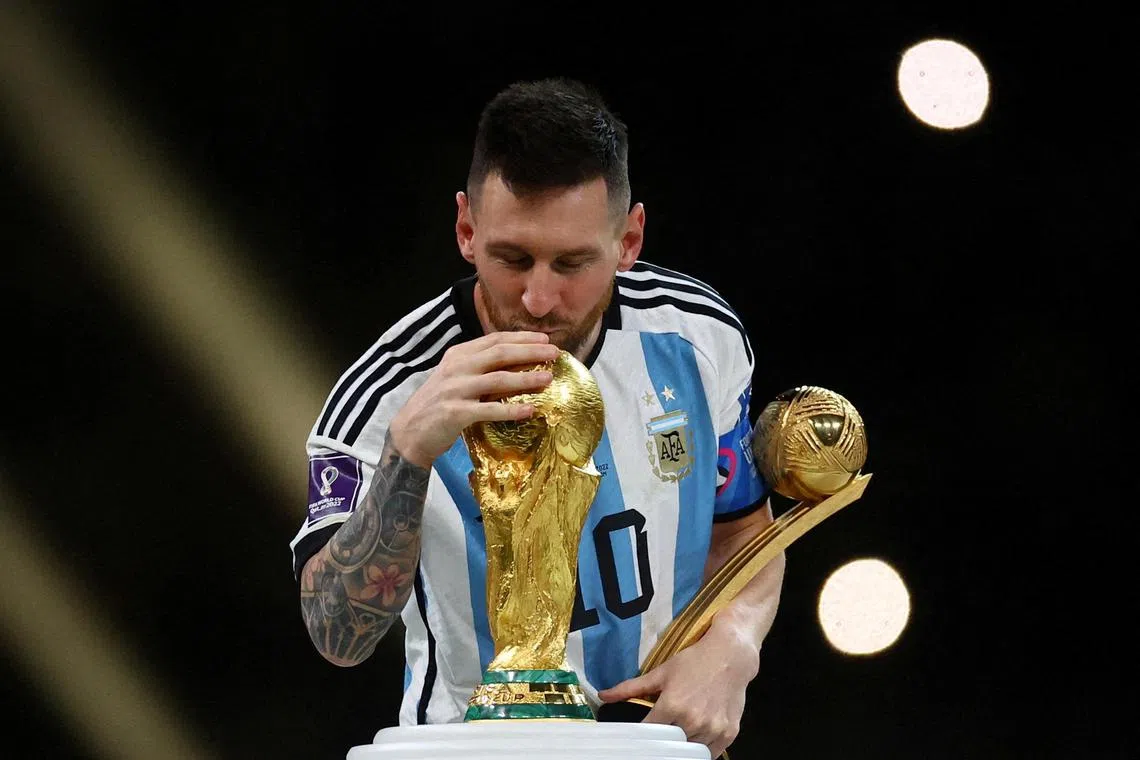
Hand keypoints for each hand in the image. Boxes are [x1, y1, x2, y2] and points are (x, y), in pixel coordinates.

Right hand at [389, 331, 559, 466]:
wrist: (409, 433)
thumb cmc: (437, 405)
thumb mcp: (455, 378)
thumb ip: (478, 368)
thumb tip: (516, 362)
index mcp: (458, 355)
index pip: (494, 340)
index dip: (521, 338)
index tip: (544, 339)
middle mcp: (457, 368)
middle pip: (500, 354)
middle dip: (530, 351)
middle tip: (555, 353)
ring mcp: (455, 390)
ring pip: (498, 379)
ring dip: (526, 378)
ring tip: (548, 379)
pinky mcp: (456, 413)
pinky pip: (489, 410)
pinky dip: (511, 410)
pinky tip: (530, 410)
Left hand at [598, 625, 759, 757]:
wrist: (730, 656)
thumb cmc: (694, 662)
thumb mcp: (660, 672)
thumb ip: (631, 688)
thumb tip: (603, 696)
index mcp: (672, 706)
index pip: (648, 734)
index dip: (641, 737)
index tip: (638, 738)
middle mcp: (692, 720)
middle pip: (668, 747)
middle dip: (662, 743)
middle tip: (658, 737)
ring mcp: (712, 729)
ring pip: (689, 752)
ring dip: (682, 747)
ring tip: (678, 734)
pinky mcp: (728, 734)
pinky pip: (710, 754)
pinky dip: (701, 750)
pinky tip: (695, 739)